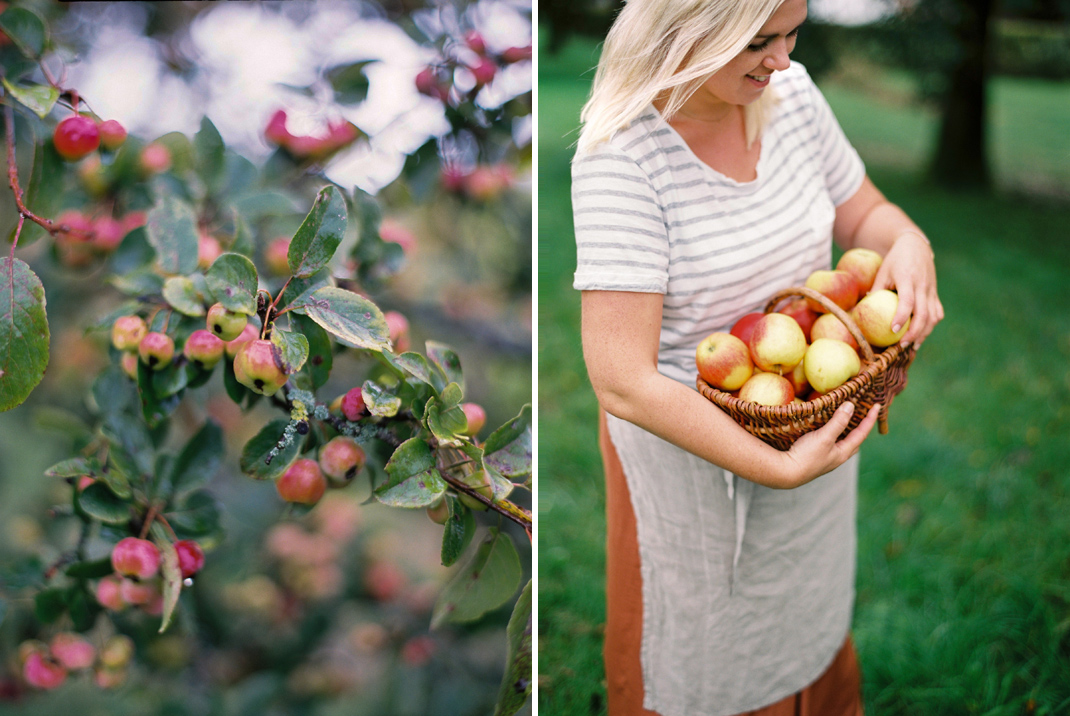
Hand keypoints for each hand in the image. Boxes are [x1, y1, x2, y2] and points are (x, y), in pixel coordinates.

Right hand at [778, 401, 880, 487]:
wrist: (786, 472)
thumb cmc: (807, 456)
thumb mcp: (824, 437)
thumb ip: (838, 422)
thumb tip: (851, 406)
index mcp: (843, 453)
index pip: (861, 433)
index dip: (869, 419)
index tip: (877, 406)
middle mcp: (836, 457)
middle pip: (854, 441)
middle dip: (860, 429)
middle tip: (862, 415)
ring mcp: (825, 458)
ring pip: (841, 443)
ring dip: (844, 431)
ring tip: (844, 419)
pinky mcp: (814, 457)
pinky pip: (829, 443)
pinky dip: (831, 433)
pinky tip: (823, 429)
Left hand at [871, 232, 943, 348]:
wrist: (915, 246)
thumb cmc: (894, 260)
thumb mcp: (882, 272)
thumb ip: (876, 290)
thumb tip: (860, 312)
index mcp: (907, 279)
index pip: (908, 301)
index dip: (902, 317)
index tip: (893, 330)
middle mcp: (923, 285)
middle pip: (924, 313)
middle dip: (914, 332)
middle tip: (902, 345)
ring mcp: (931, 290)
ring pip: (933, 315)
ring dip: (924, 332)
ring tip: (913, 345)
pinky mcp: (935, 292)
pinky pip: (937, 311)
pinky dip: (931, 324)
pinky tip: (922, 334)